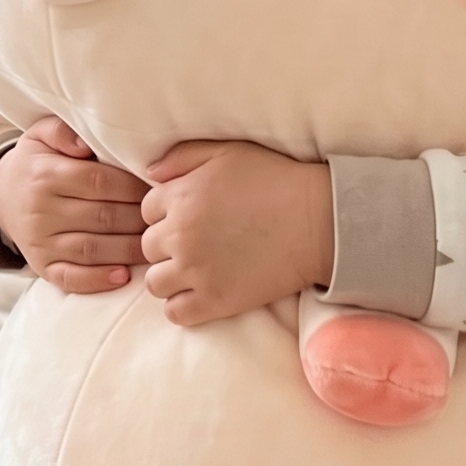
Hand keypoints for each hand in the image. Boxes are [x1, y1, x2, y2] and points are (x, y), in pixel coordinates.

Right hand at [0, 117, 146, 293]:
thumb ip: (63, 131)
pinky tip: (123, 276)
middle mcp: (41, 211)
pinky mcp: (41, 266)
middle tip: (168, 218)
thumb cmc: (38, 162)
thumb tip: (84, 143)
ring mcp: (40, 242)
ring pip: (92, 250)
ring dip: (129, 250)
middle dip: (139, 219)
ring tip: (156, 245)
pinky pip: (70, 278)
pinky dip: (97, 280)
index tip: (160, 188)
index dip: (134, 187)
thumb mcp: (43, 136)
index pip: (101, 182)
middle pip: (103, 217)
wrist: (3, 195)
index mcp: (46, 175)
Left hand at [141, 141, 333, 326]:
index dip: (167, 213)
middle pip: (147, 247)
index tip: (190, 217)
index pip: (147, 210)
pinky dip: (182, 306)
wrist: (318, 222)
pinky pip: (174, 313)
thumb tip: (150, 171)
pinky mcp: (215, 301)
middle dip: (166, 245)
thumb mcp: (228, 152)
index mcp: (181, 197)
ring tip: (196, 270)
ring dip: (170, 277)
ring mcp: (196, 271)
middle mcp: (181, 235)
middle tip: (196, 243)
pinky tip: (201, 293)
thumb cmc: (276, 181)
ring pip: (155, 283)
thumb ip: (183, 155)